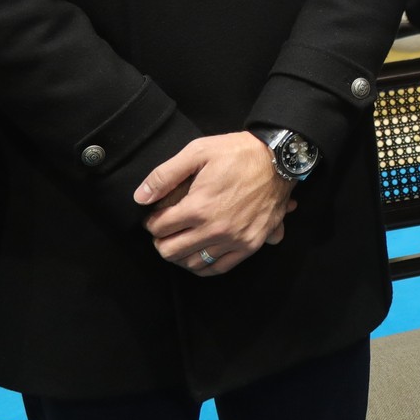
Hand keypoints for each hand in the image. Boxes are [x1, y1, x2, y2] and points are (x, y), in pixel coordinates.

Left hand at [135, 132, 296, 276]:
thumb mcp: (198, 151)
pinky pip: (218, 268)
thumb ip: (165, 174)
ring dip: (180, 255)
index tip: (155, 216)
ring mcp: (234, 240)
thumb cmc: (238, 153)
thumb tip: (140, 198)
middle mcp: (215, 229)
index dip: (151, 222)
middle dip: (161, 241)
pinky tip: (198, 255)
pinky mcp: (250, 245)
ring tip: (180, 241)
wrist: (279, 160)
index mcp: (199, 207)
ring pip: (192, 263)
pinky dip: (203, 266)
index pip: (159, 228)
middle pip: (170, 251)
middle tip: (164, 231)